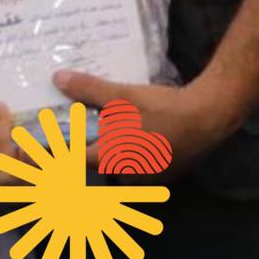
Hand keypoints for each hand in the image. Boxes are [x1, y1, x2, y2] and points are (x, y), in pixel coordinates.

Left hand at [50, 69, 234, 172]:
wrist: (207, 117)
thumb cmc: (160, 109)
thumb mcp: (122, 95)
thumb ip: (89, 89)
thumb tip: (58, 78)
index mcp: (111, 160)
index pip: (76, 162)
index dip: (62, 153)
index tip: (51, 146)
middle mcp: (127, 176)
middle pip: (100, 167)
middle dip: (94, 152)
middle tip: (88, 132)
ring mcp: (149, 179)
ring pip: (123, 169)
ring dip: (117, 155)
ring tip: (116, 131)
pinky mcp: (167, 175)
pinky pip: (143, 168)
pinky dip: (137, 155)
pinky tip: (142, 135)